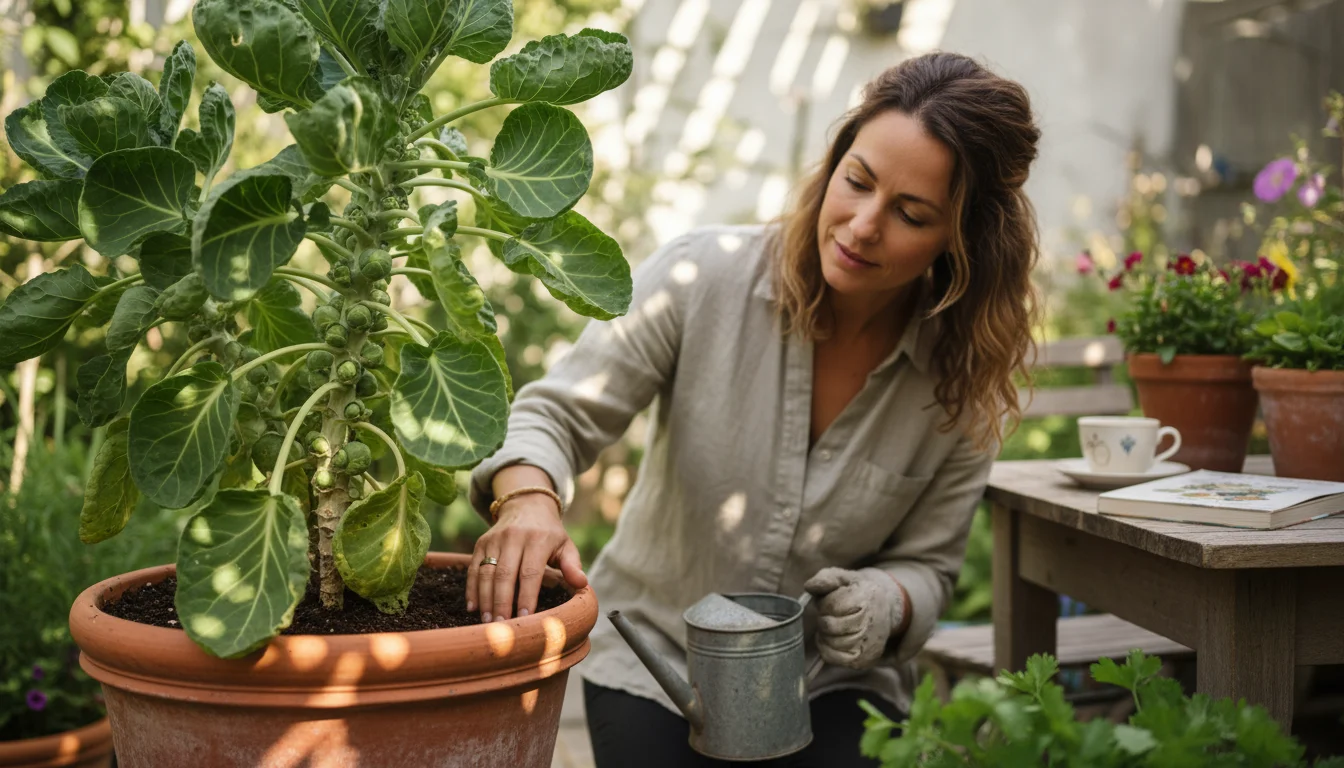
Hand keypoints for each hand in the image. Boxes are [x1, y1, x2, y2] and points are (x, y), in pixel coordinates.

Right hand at [467, 493, 587, 622]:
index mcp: (538, 540)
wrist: (526, 506)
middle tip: (501, 627)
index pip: (530, 572)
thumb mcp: (566, 545)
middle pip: (504, 575)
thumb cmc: (550, 534)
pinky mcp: (481, 543)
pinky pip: (473, 568)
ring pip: (486, 572)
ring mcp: (495, 539)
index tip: (525, 618)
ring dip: (485, 599)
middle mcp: (514, 537)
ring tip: (488, 622)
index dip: (526, 596)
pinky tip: (472, 608)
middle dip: (502, 603)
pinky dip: (471, 589)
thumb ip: (573, 565)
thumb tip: (582, 584)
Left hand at [803, 567, 905, 669]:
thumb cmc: (857, 591)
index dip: (825, 605)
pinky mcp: (865, 659)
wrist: (884, 607)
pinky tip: (831, 639)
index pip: (833, 607)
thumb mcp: (843, 577)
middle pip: (831, 627)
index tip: (830, 602)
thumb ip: (825, 578)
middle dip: (824, 620)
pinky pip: (836, 659)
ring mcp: (869, 644)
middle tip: (828, 616)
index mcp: (865, 598)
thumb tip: (809, 586)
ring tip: (831, 627)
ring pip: (833, 644)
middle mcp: (870, 623)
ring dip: (825, 635)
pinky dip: (827, 650)